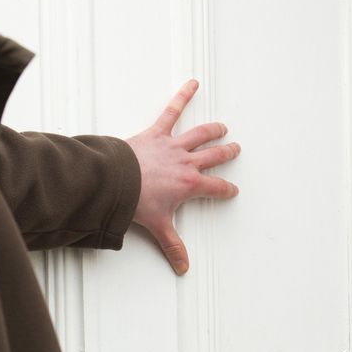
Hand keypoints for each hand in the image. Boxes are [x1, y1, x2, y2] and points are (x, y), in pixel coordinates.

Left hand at [126, 79, 239, 274]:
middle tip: (235, 149)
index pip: (216, 188)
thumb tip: (183, 267)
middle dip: (226, 153)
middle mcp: (187, 163)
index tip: (232, 190)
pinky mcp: (157, 132)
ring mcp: (173, 146)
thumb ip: (172, 246)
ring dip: (213, 130)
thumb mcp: (158, 226)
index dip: (227, 190)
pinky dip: (183, 96)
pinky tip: (192, 83)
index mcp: (190, 185)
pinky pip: (172, 112)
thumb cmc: (136, 201)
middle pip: (214, 157)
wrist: (116, 181)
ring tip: (222, 127)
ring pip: (200, 135)